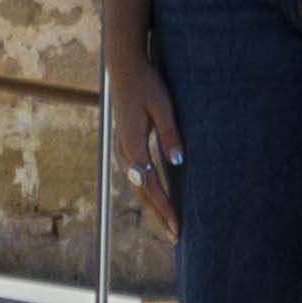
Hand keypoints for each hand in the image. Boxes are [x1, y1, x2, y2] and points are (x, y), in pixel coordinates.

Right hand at [105, 53, 183, 238]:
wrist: (124, 67)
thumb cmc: (147, 85)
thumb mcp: (163, 107)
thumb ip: (170, 135)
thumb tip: (178, 162)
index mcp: (134, 146)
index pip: (151, 186)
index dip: (165, 208)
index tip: (177, 227)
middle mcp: (125, 152)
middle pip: (142, 192)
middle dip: (159, 214)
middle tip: (176, 235)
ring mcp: (122, 148)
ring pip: (137, 185)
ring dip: (153, 204)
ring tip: (168, 222)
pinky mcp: (125, 144)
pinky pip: (135, 174)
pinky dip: (146, 190)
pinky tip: (155, 196)